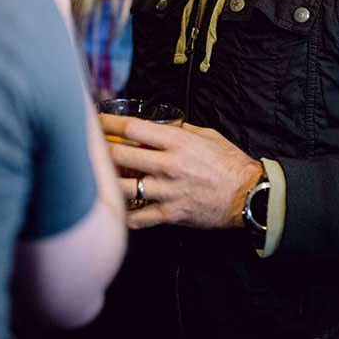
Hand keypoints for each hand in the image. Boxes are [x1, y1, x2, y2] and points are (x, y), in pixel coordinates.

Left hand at [100, 114, 262, 230]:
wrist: (249, 195)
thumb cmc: (229, 163)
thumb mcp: (207, 135)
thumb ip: (181, 129)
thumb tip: (160, 125)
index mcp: (178, 141)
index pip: (133, 128)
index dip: (108, 123)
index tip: (96, 120)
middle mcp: (169, 165)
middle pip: (119, 156)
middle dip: (100, 150)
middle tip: (90, 148)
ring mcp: (167, 191)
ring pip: (121, 188)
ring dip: (107, 182)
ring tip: (99, 178)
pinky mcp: (170, 214)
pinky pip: (136, 218)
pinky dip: (123, 214)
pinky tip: (117, 207)